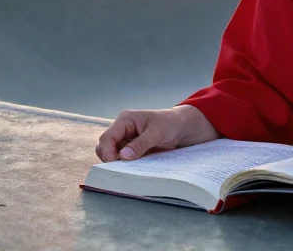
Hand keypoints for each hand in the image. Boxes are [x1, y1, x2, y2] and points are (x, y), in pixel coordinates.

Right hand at [94, 105, 219, 162]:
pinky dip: (128, 166)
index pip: (106, 138)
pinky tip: (136, 171)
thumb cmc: (172, 123)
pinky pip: (126, 160)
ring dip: (120, 164)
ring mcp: (128, 141)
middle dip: (111, 159)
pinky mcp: (135, 150)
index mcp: (125, 120)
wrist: (188, 127)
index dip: (108, 152)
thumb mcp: (157, 132)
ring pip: (114, 155)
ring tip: (131, 171)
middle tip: (123, 170)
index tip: (116, 165)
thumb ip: (140, 144)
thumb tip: (123, 156)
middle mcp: (123, 130)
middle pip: (105, 148)